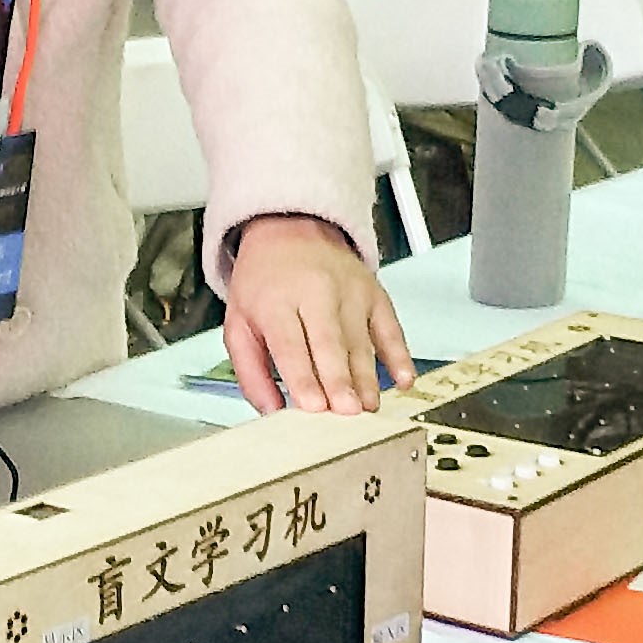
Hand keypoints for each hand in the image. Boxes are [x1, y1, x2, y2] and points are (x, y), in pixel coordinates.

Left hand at [223, 214, 415, 412]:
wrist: (290, 230)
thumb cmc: (264, 282)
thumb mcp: (238, 322)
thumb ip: (251, 371)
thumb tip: (270, 411)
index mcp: (276, 302)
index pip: (290, 344)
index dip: (303, 377)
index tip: (314, 405)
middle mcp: (316, 293)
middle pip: (330, 343)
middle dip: (340, 381)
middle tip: (347, 412)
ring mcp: (350, 292)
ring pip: (361, 341)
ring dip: (367, 378)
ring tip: (368, 407)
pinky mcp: (374, 294)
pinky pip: (391, 328)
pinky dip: (400, 355)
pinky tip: (403, 379)